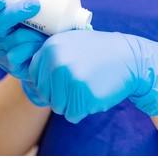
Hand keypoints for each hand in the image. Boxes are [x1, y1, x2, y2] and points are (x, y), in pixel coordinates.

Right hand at [0, 0, 47, 104]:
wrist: (51, 56)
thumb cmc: (41, 26)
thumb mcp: (38, 6)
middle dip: (13, 14)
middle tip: (33, 4)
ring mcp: (2, 52)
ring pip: (12, 40)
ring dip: (31, 33)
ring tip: (47, 32)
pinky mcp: (12, 66)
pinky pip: (20, 56)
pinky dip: (32, 50)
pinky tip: (40, 49)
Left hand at [27, 30, 157, 122]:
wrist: (130, 58)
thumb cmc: (98, 52)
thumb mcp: (70, 42)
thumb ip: (49, 55)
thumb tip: (27, 71)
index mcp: (51, 47)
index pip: (35, 77)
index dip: (49, 82)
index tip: (66, 77)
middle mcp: (57, 62)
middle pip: (45, 94)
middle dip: (61, 94)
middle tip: (80, 82)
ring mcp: (71, 79)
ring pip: (58, 107)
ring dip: (72, 103)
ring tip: (88, 86)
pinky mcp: (84, 95)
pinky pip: (73, 115)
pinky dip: (83, 110)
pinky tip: (95, 94)